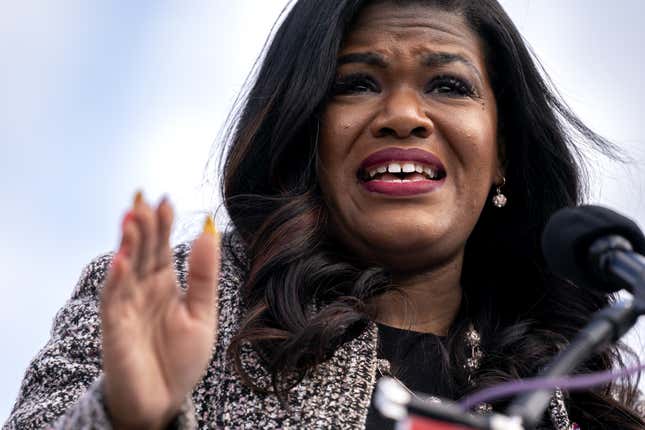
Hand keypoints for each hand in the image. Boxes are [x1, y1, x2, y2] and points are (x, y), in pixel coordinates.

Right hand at [100, 192, 219, 428]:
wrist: (164, 401)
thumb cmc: (180, 359)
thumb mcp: (202, 313)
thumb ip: (204, 275)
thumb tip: (208, 232)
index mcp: (166, 284)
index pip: (162, 247)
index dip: (162, 225)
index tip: (165, 200)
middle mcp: (144, 290)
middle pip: (142, 251)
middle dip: (143, 226)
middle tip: (144, 199)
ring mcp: (128, 307)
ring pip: (125, 269)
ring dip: (128, 244)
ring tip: (131, 218)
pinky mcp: (115, 328)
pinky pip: (114, 300)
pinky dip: (117, 280)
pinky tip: (122, 260)